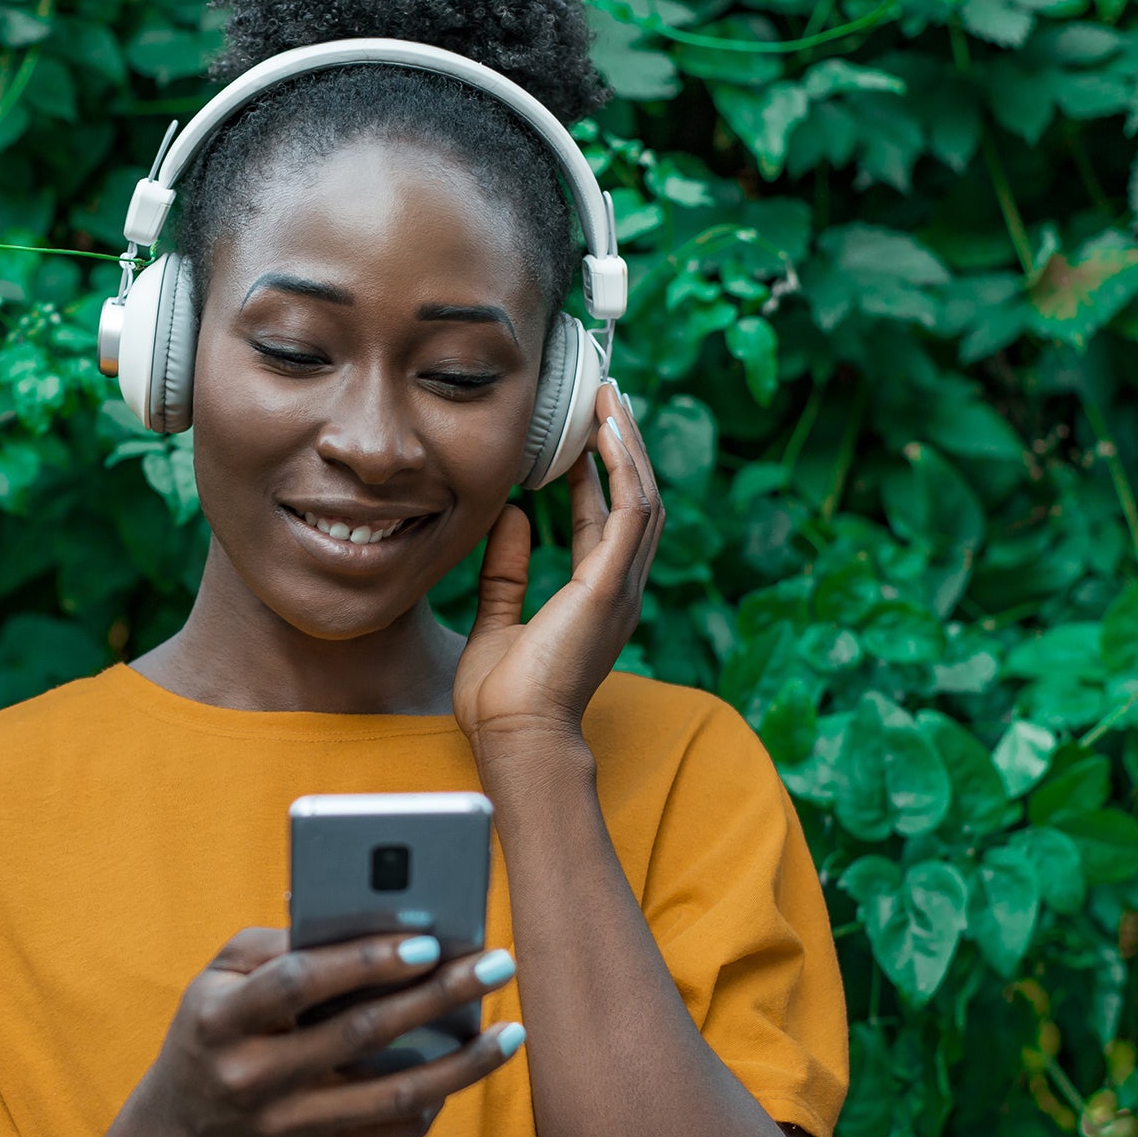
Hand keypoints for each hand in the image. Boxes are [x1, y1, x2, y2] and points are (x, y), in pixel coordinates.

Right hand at [129, 927, 523, 1136]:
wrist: (184, 1122)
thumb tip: (371, 921)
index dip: (365, 960)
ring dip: (462, 1064)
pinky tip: (469, 1067)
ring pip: (392, 1095)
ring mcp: (285, 1125)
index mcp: (222, 1018)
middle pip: (361, 1034)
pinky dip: (436, 1099)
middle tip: (495, 964)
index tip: (427, 941)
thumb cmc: (216, 1020)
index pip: (301, 982)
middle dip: (438, 995)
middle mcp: (250, 1077)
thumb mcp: (223, 972)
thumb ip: (284, 941)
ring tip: (510, 1031)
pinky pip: (390, 1131)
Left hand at [452, 381, 661, 750]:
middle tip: (606, 400)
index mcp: (597, 599)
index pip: (605, 522)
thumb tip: (509, 517)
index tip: (579, 438)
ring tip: (610, 401)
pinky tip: (606, 434)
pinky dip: (622, 469)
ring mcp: (621, 586)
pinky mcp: (611, 584)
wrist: (514, 736)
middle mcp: (619, 589)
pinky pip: (629, 512)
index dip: (596, 475)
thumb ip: (505, 571)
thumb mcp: (496, 621)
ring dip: (626, 447)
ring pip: (641, 498)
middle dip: (622, 447)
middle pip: (635, 500)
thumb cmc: (503, 699)